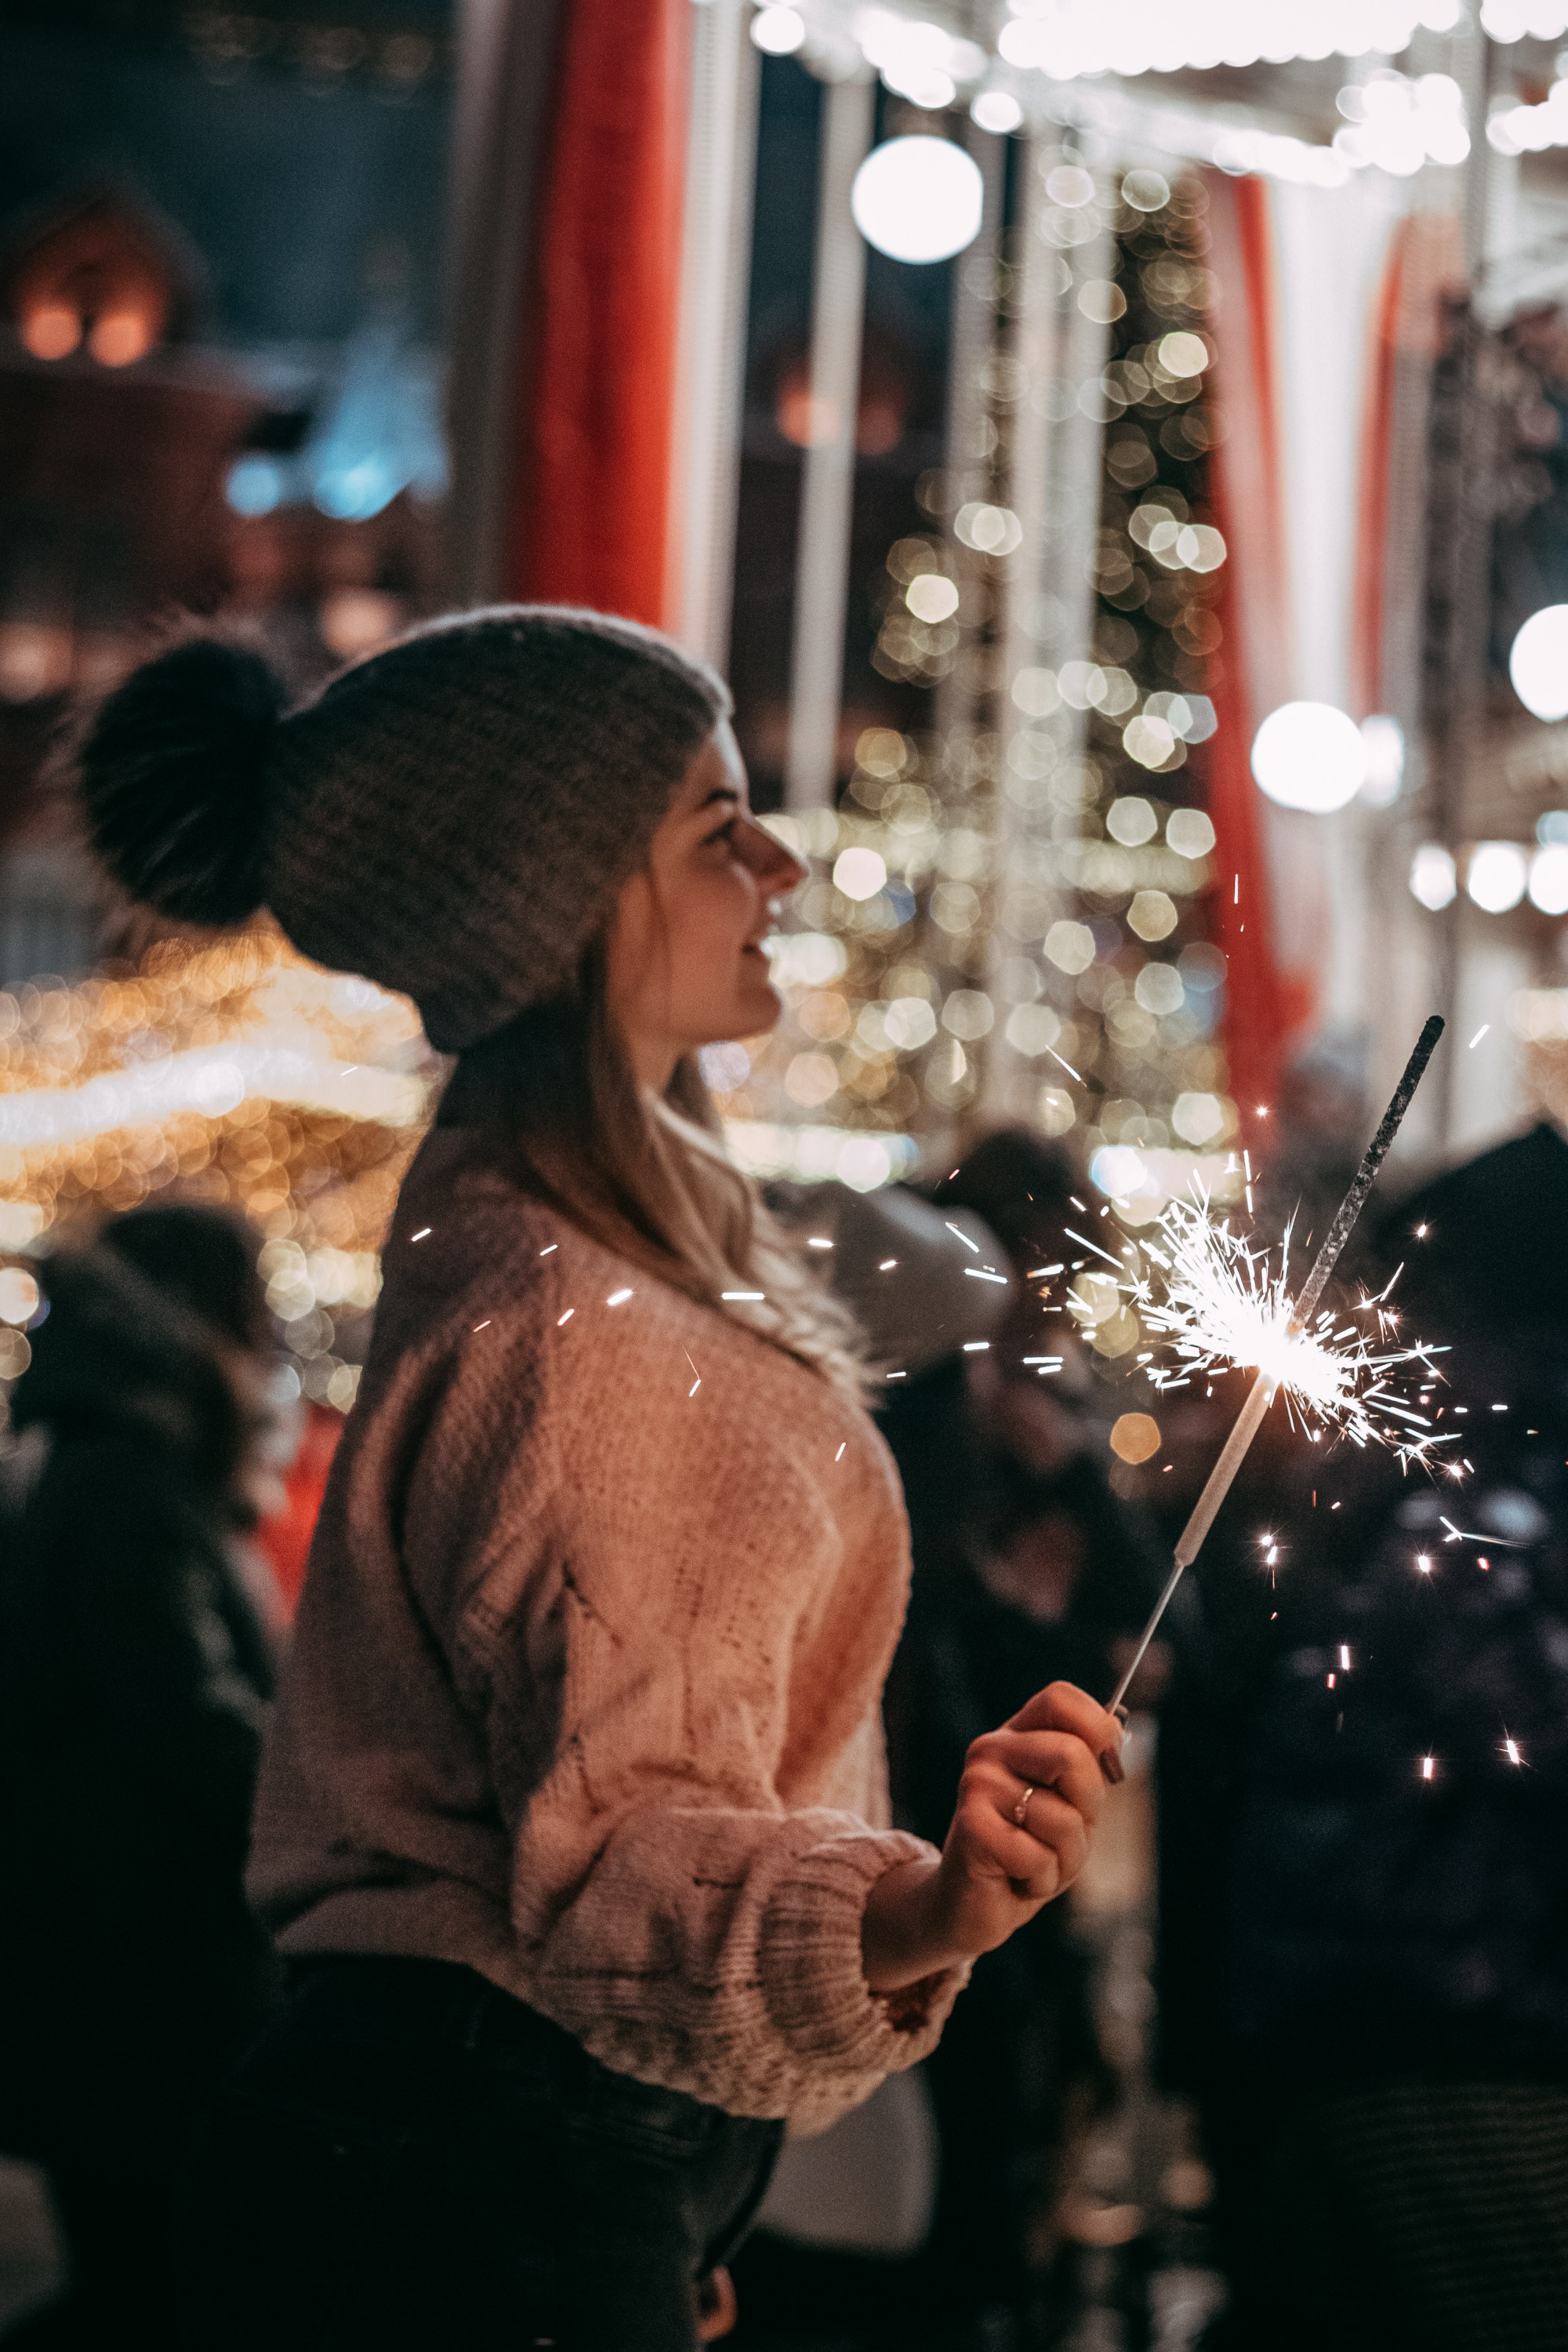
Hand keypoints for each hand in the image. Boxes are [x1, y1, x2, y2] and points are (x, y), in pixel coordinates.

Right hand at [862, 1681, 1120, 1992]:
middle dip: (1087, 1808)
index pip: (1060, 1699)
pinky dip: (1042, 1879)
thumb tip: (1116, 1730)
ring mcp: (977, 1785)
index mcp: (1016, 1736)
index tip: (1107, 1766)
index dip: (1097, 1728)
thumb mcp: (1071, 1806)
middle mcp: (991, 1750)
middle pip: (1072, 1755)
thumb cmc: (1029, 1852)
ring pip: (1063, 1818)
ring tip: (1037, 1862)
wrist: (974, 1905)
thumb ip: (1089, 1767)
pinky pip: (1039, 1855)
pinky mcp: (972, 1827)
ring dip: (1065, 1857)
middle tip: (1063, 1834)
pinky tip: (1018, 1878)